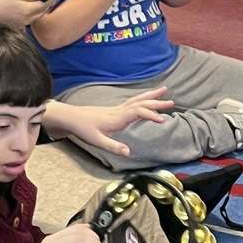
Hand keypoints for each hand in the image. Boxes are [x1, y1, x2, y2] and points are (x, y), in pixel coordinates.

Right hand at [0, 0, 51, 28]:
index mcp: (28, 10)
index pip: (45, 4)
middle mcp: (27, 20)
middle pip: (42, 12)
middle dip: (48, 4)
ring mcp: (22, 25)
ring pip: (36, 17)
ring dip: (41, 10)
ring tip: (42, 2)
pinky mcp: (17, 27)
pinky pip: (29, 21)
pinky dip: (32, 15)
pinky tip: (30, 10)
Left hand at [47, 88, 174, 156]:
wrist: (71, 117)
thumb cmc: (83, 129)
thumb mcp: (97, 141)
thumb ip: (113, 146)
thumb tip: (128, 152)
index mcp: (117, 118)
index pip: (138, 112)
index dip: (151, 115)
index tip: (162, 120)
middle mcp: (119, 111)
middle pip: (141, 103)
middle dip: (156, 102)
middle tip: (172, 101)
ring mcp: (117, 109)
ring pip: (137, 100)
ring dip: (151, 96)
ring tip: (164, 90)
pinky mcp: (114, 110)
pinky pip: (133, 102)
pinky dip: (143, 99)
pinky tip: (146, 101)